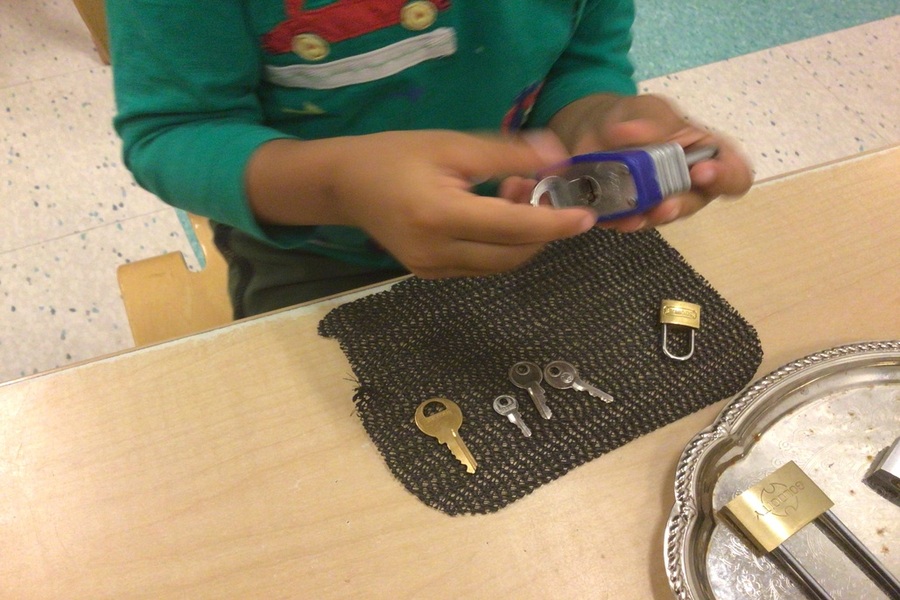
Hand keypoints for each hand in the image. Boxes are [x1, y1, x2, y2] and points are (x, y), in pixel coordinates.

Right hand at [247, 130, 596, 278]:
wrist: (345, 185)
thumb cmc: (395, 155)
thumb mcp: (451, 144)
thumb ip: (506, 154)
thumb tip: (558, 157)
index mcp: (439, 216)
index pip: (512, 228)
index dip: (554, 223)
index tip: (588, 216)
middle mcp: (436, 254)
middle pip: (512, 255)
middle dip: (541, 229)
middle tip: (542, 187)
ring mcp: (432, 270)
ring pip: (500, 264)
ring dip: (523, 237)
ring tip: (516, 193)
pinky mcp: (430, 274)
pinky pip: (481, 264)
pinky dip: (501, 244)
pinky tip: (496, 212)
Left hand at [548, 94, 753, 231]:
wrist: (597, 131)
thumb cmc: (636, 116)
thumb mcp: (642, 109)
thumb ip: (642, 120)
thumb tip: (629, 132)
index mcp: (707, 152)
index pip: (735, 173)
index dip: (726, 177)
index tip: (703, 172)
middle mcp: (691, 182)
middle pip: (696, 201)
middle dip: (681, 204)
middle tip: (665, 205)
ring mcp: (663, 201)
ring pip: (663, 217)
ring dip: (649, 218)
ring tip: (632, 217)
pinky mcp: (636, 212)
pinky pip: (633, 221)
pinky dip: (622, 219)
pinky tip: (611, 216)